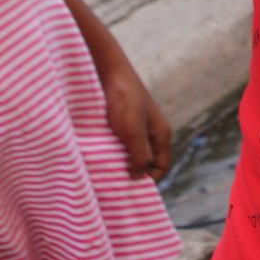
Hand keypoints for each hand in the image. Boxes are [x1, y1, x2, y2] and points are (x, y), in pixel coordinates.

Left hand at [95, 50, 172, 180]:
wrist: (107, 72)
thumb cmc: (124, 100)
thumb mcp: (133, 131)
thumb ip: (140, 156)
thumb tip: (138, 179)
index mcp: (161, 135)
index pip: (161, 167)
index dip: (148, 180)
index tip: (128, 187)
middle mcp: (150, 133)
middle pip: (146, 163)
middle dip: (132, 173)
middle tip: (114, 182)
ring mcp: (135, 128)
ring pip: (130, 154)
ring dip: (119, 163)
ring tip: (104, 170)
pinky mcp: (119, 124)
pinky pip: (118, 145)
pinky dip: (110, 153)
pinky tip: (98, 156)